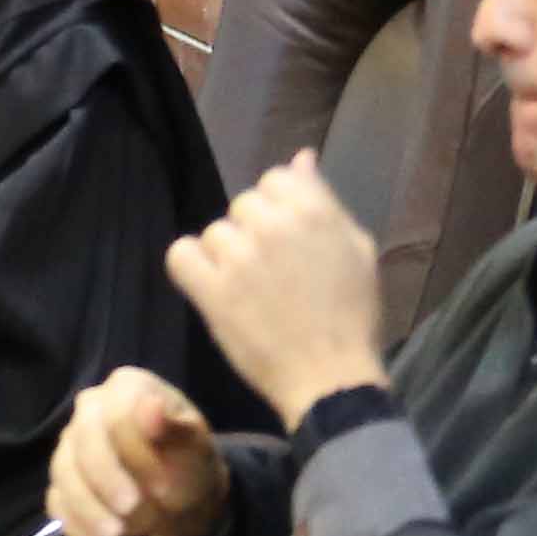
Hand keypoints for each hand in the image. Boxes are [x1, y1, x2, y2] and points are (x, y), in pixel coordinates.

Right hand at [49, 366, 232, 535]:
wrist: (180, 495)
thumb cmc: (189, 461)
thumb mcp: (195, 446)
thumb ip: (174, 426)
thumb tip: (149, 404)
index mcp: (126, 387)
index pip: (117, 414)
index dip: (136, 452)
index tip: (164, 486)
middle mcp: (90, 409)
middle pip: (81, 441)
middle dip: (105, 480)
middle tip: (132, 510)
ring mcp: (71, 445)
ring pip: (63, 473)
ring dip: (88, 509)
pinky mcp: (63, 480)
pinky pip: (57, 501)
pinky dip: (76, 526)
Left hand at [162, 151, 392, 426]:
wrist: (331, 377)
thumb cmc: (353, 316)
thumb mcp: (357, 249)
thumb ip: (324, 200)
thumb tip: (301, 158)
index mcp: (314, 211)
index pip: (275, 180)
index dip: (278, 210)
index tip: (287, 243)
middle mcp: (274, 225)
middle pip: (243, 205)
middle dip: (253, 232)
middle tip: (271, 273)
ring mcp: (239, 257)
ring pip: (215, 233)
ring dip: (225, 256)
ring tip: (248, 290)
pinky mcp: (212, 290)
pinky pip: (180, 255)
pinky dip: (191, 268)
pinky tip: (211, 287)